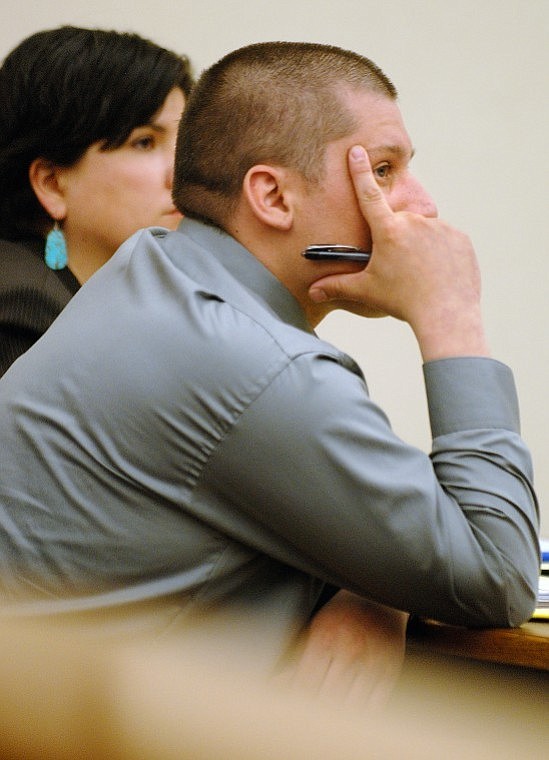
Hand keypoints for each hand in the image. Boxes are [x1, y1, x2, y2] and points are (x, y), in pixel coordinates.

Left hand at [281, 590, 407, 711]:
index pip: (306, 683)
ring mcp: (373, 661)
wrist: (382, 601)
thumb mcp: (316, 629)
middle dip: (316, 711)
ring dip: (339, 716)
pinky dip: (361, 714)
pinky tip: (352, 712)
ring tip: (330, 716)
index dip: (297, 702)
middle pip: (327, 698)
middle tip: (310, 718)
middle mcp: (350, 648)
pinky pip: (375, 705)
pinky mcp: (391, 671)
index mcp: (326, 636)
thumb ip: (298, 659)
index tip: (293, 710)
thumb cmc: (344, 614)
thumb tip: (275, 686)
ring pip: (351, 706)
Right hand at [309, 146, 489, 360]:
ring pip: (425, 234)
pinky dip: (441, 256)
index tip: (357, 150)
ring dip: (421, 248)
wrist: (446, 313)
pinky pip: (446, 242)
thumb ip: (338, 287)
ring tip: (421, 276)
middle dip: (399, 243)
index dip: (359, 172)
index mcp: (388, 231)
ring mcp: (440, 228)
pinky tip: (439, 275)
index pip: (368, 194)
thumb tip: (312, 292)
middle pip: (400, 225)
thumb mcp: (367, 292)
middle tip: (403, 271)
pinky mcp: (460, 238)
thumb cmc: (403, 301)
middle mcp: (414, 222)